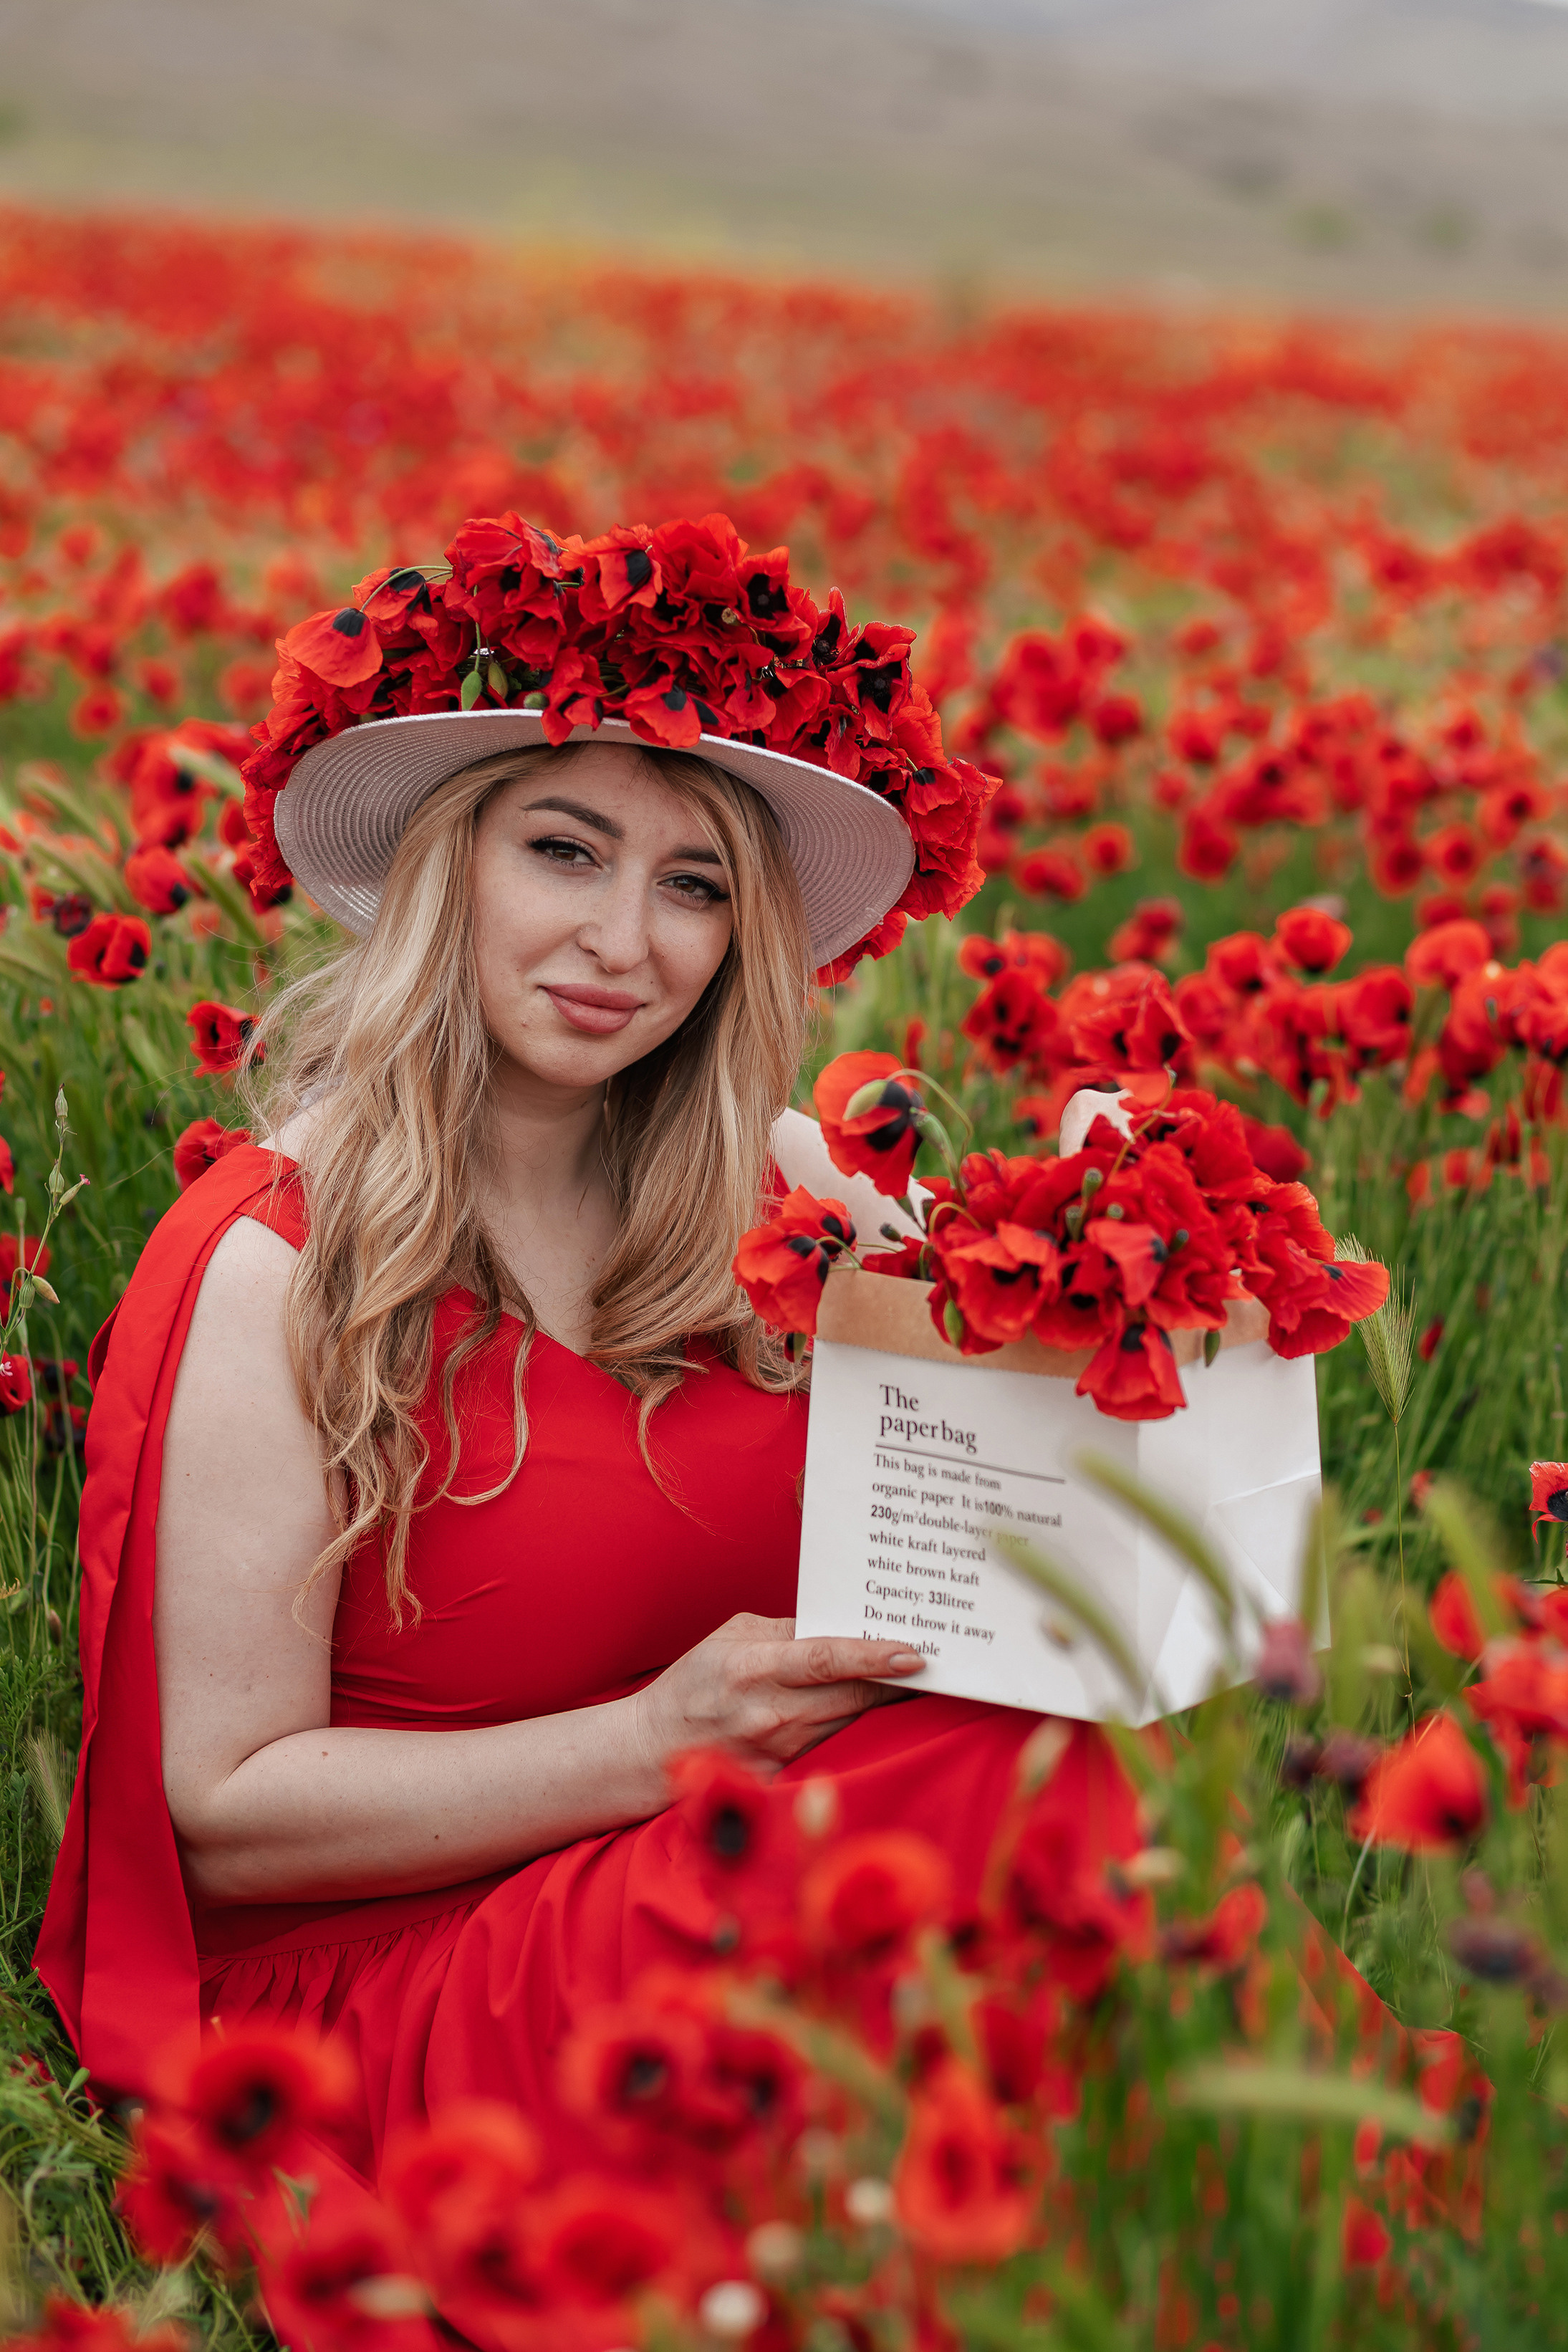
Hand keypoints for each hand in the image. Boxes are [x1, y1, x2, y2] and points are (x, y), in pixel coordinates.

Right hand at [631, 1612, 926, 1781]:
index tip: (914, 1654)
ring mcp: (778, 1749)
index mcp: (755, 1668)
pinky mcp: (781, 1775)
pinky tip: (866, 1714)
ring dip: (880, 1704)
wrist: (653, 1749)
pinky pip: (829, 1746)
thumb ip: (784, 1631)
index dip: (873, 1657)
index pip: (826, 1659)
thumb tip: (835, 1627)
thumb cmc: (692, 1684)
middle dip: (896, 1681)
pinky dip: (850, 1728)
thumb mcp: (730, 1638)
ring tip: (910, 1681)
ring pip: (848, 1722)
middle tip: (933, 1663)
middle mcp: (771, 1712)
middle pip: (852, 1697)